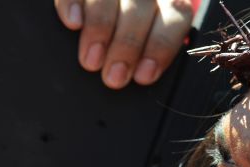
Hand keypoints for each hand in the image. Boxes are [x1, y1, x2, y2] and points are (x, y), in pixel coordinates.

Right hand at [55, 0, 194, 88]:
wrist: (119, 9)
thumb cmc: (139, 35)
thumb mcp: (154, 41)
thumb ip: (155, 52)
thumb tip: (144, 77)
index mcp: (172, 1)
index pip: (177, 15)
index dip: (161, 47)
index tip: (143, 75)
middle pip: (142, 6)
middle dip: (127, 45)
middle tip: (113, 76)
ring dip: (100, 28)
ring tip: (91, 60)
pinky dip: (72, 3)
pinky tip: (73, 22)